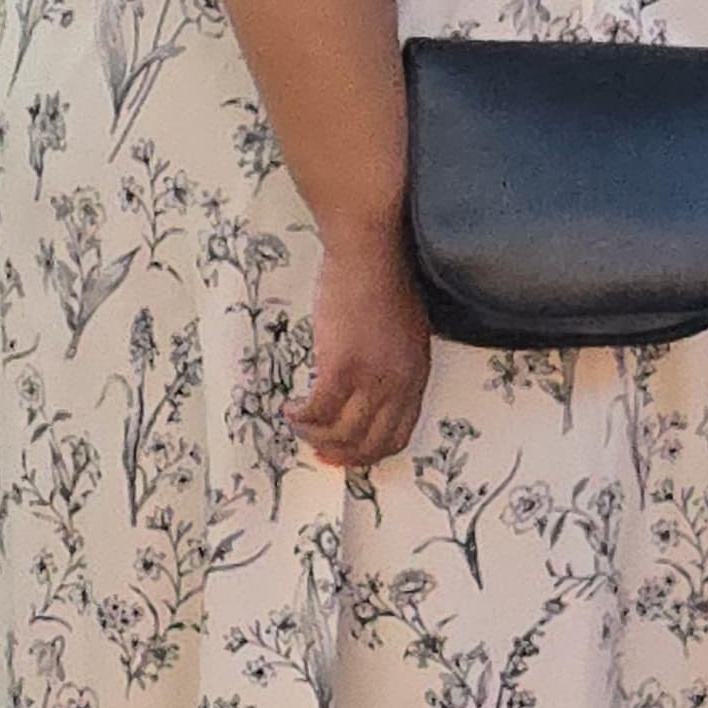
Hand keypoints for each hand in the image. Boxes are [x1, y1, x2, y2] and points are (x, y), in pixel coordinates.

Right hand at [291, 222, 432, 470]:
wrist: (372, 253)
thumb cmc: (383, 283)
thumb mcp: (403, 333)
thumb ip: (392, 366)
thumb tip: (366, 396)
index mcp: (417, 374)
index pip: (398, 436)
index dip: (367, 453)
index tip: (342, 452)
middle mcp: (400, 382)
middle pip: (370, 444)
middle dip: (339, 454)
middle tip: (314, 449)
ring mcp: (372, 377)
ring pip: (341, 434)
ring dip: (313, 437)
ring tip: (298, 420)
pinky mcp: (342, 367)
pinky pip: (317, 413)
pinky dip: (299, 418)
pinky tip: (290, 407)